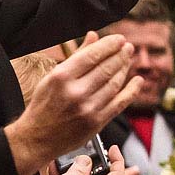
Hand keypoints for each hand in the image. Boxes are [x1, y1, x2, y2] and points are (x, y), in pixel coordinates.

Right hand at [6, 33, 140, 174]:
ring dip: (124, 69)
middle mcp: (75, 92)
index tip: (119, 39)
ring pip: (114, 83)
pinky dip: (131, 91)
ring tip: (128, 60)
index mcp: (61, 77)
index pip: (93, 55)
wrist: (37, 138)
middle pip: (106, 68)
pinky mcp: (96, 122)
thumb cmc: (43, 105)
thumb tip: (93, 36)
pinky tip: (137, 81)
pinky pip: (120, 103)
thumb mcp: (53, 77)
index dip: (110, 45)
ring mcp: (88, 108)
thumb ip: (76, 56)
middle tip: (127, 47)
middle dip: (121, 55)